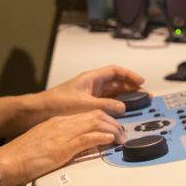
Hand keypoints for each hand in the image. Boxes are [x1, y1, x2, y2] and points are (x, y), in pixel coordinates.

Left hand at [0, 65, 144, 139]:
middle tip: (145, 96)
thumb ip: (106, 105)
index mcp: (91, 78)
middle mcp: (92, 85)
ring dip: (125, 98)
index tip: (141, 82)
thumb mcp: (86, 104)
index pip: (115, 71)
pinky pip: (106, 103)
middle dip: (131, 88)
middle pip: (116, 83)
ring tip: (138, 104)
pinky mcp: (86, 105)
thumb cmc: (58, 103)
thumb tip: (122, 107)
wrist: (40, 111)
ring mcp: (89, 95)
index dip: (129, 75)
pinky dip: (115, 106)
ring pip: (112, 93)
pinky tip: (122, 113)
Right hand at [0, 110, 124, 185]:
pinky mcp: (64, 147)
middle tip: (121, 132)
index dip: (103, 119)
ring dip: (112, 130)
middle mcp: (62, 124)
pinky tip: (109, 140)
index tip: (111, 125)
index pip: (86, 114)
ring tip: (120, 137)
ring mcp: (63, 134)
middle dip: (112, 122)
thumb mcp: (44, 142)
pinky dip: (101, 137)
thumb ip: (60, 141)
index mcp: (57, 122)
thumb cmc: (22, 155)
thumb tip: (74, 147)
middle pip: (94, 115)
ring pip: (95, 124)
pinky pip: (88, 138)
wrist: (10, 160)